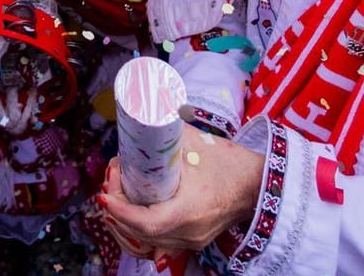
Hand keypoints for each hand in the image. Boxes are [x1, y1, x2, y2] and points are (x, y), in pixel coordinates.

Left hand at [97, 126, 263, 259]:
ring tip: (115, 194)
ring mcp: (192, 240)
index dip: (121, 211)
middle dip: (117, 210)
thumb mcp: (196, 142)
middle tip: (109, 182)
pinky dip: (138, 231)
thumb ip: (165, 134)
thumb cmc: (230, 163)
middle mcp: (191, 232)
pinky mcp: (193, 240)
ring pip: (147, 243)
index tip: (104, 193)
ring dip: (124, 223)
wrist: (259, 184)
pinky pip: (158, 244)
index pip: (149, 223)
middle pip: (142, 234)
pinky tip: (127, 214)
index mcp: (192, 210)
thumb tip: (137, 120)